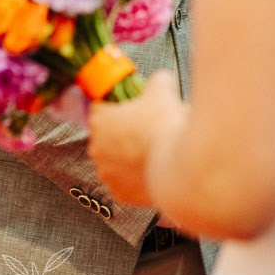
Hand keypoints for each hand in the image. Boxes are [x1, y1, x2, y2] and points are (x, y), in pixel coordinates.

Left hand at [88, 71, 182, 206]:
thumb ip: (157, 81)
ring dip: (127, 155)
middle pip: (106, 136)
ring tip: (151, 151)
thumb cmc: (165, 126)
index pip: (99, 108)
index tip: (130, 107)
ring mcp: (107, 174)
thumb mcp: (162, 90)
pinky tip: (151, 168)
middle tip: (145, 129)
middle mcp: (97, 149)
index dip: (116, 106)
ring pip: (114, 160)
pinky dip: (135, 177)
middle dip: (122, 132)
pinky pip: (124, 182)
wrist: (177, 167)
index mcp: (100, 120)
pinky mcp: (120, 194)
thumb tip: (161, 80)